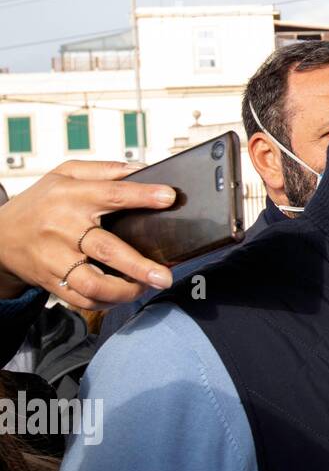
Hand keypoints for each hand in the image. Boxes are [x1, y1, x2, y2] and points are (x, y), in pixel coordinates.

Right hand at [0, 160, 175, 309]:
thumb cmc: (40, 202)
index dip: (143, 195)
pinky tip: (123, 295)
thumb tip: (142, 169)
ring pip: (92, 282)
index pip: (112, 194)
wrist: (0, 235)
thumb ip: (105, 170)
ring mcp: (56, 257)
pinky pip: (81, 297)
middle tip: (164, 275)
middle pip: (107, 249)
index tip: (169, 198)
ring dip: (124, 291)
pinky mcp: (51, 280)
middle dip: (139, 266)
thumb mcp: (66, 174)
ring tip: (146, 287)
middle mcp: (64, 228)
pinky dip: (106, 301)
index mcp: (71, 196)